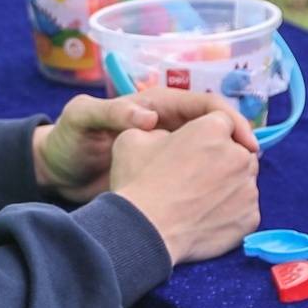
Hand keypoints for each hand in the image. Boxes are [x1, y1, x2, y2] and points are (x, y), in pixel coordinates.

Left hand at [35, 91, 256, 201]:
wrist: (56, 173)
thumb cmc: (69, 140)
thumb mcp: (84, 119)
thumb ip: (112, 113)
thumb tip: (148, 117)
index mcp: (157, 104)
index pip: (207, 104)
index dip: (231, 120)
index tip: (246, 143)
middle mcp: (168, 124)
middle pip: (217, 129)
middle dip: (238, 146)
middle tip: (251, 168)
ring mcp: (168, 151)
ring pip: (211, 155)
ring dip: (228, 168)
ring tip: (241, 186)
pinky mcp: (164, 175)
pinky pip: (196, 178)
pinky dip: (211, 187)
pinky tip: (219, 203)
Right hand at [106, 110, 260, 265]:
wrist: (145, 234)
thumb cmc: (138, 184)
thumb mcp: (134, 139)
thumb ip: (159, 130)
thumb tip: (168, 137)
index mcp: (214, 128)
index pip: (223, 122)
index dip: (207, 134)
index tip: (194, 149)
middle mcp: (239, 155)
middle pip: (238, 151)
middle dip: (222, 159)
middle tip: (195, 177)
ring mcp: (249, 188)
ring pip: (243, 181)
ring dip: (228, 185)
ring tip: (199, 200)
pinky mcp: (251, 218)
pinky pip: (244, 209)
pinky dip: (231, 213)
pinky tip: (206, 218)